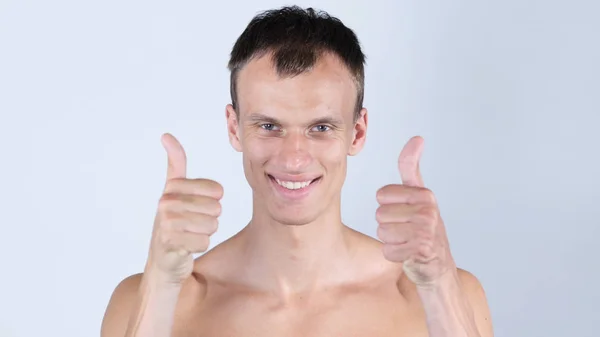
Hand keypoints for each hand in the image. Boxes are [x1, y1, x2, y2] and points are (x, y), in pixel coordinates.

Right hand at [145, 133, 223, 284]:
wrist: (163, 262)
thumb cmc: (174, 223)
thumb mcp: (174, 191)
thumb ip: (175, 164)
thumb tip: (165, 135)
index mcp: (172, 188)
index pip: (216, 190)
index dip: (215, 201)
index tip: (198, 206)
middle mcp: (165, 202)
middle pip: (216, 208)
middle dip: (210, 220)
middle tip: (193, 225)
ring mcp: (166, 222)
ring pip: (212, 225)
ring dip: (205, 233)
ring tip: (189, 235)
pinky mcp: (169, 242)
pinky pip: (204, 241)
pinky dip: (199, 246)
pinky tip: (186, 247)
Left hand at [376, 136, 455, 286]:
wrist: (438, 265)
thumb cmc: (423, 227)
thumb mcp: (418, 194)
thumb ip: (411, 167)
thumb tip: (417, 138)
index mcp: (425, 195)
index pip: (381, 195)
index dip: (388, 206)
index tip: (404, 213)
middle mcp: (428, 211)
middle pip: (380, 214)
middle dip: (388, 225)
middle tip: (406, 231)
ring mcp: (426, 231)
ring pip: (382, 232)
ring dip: (391, 240)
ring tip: (407, 242)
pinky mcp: (421, 250)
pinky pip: (388, 250)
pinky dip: (394, 255)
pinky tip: (408, 254)